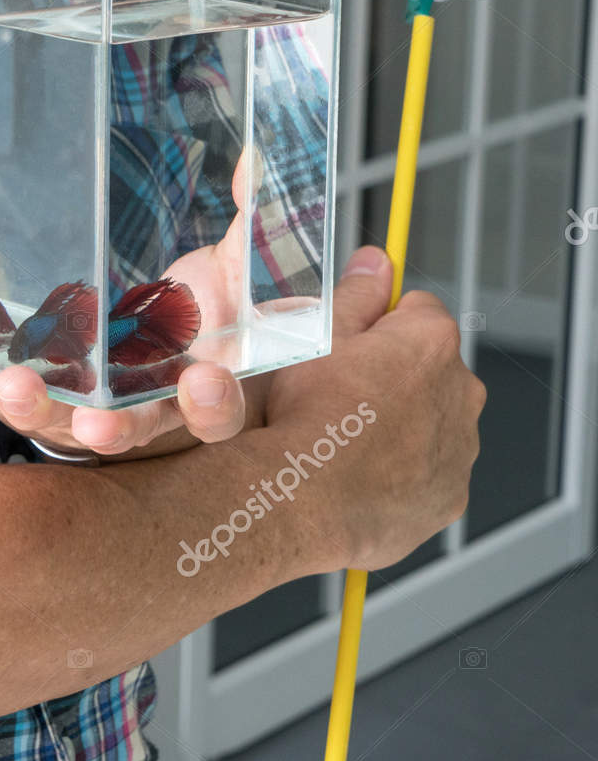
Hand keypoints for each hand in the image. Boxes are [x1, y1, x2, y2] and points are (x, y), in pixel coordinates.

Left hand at [0, 157, 254, 456]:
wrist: (169, 313)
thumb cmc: (214, 295)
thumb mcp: (239, 260)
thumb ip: (250, 220)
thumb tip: (255, 160)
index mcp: (205, 385)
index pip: (216, 413)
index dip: (211, 404)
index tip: (202, 379)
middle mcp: (147, 406)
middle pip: (132, 431)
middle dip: (110, 430)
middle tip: (92, 425)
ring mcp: (90, 402)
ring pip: (62, 421)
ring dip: (33, 407)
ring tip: (9, 386)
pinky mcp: (44, 385)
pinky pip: (7, 390)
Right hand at [265, 247, 482, 572]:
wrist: (298, 500)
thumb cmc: (302, 417)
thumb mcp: (315, 337)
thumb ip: (355, 295)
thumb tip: (376, 261)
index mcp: (430, 342)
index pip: (417, 310)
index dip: (377, 325)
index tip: (350, 345)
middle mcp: (461, 392)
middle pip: (430, 370)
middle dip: (395, 377)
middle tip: (340, 397)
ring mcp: (460, 449)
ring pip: (432, 423)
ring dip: (400, 426)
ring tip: (344, 442)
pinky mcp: (449, 496)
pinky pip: (429, 474)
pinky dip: (402, 474)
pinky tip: (358, 478)